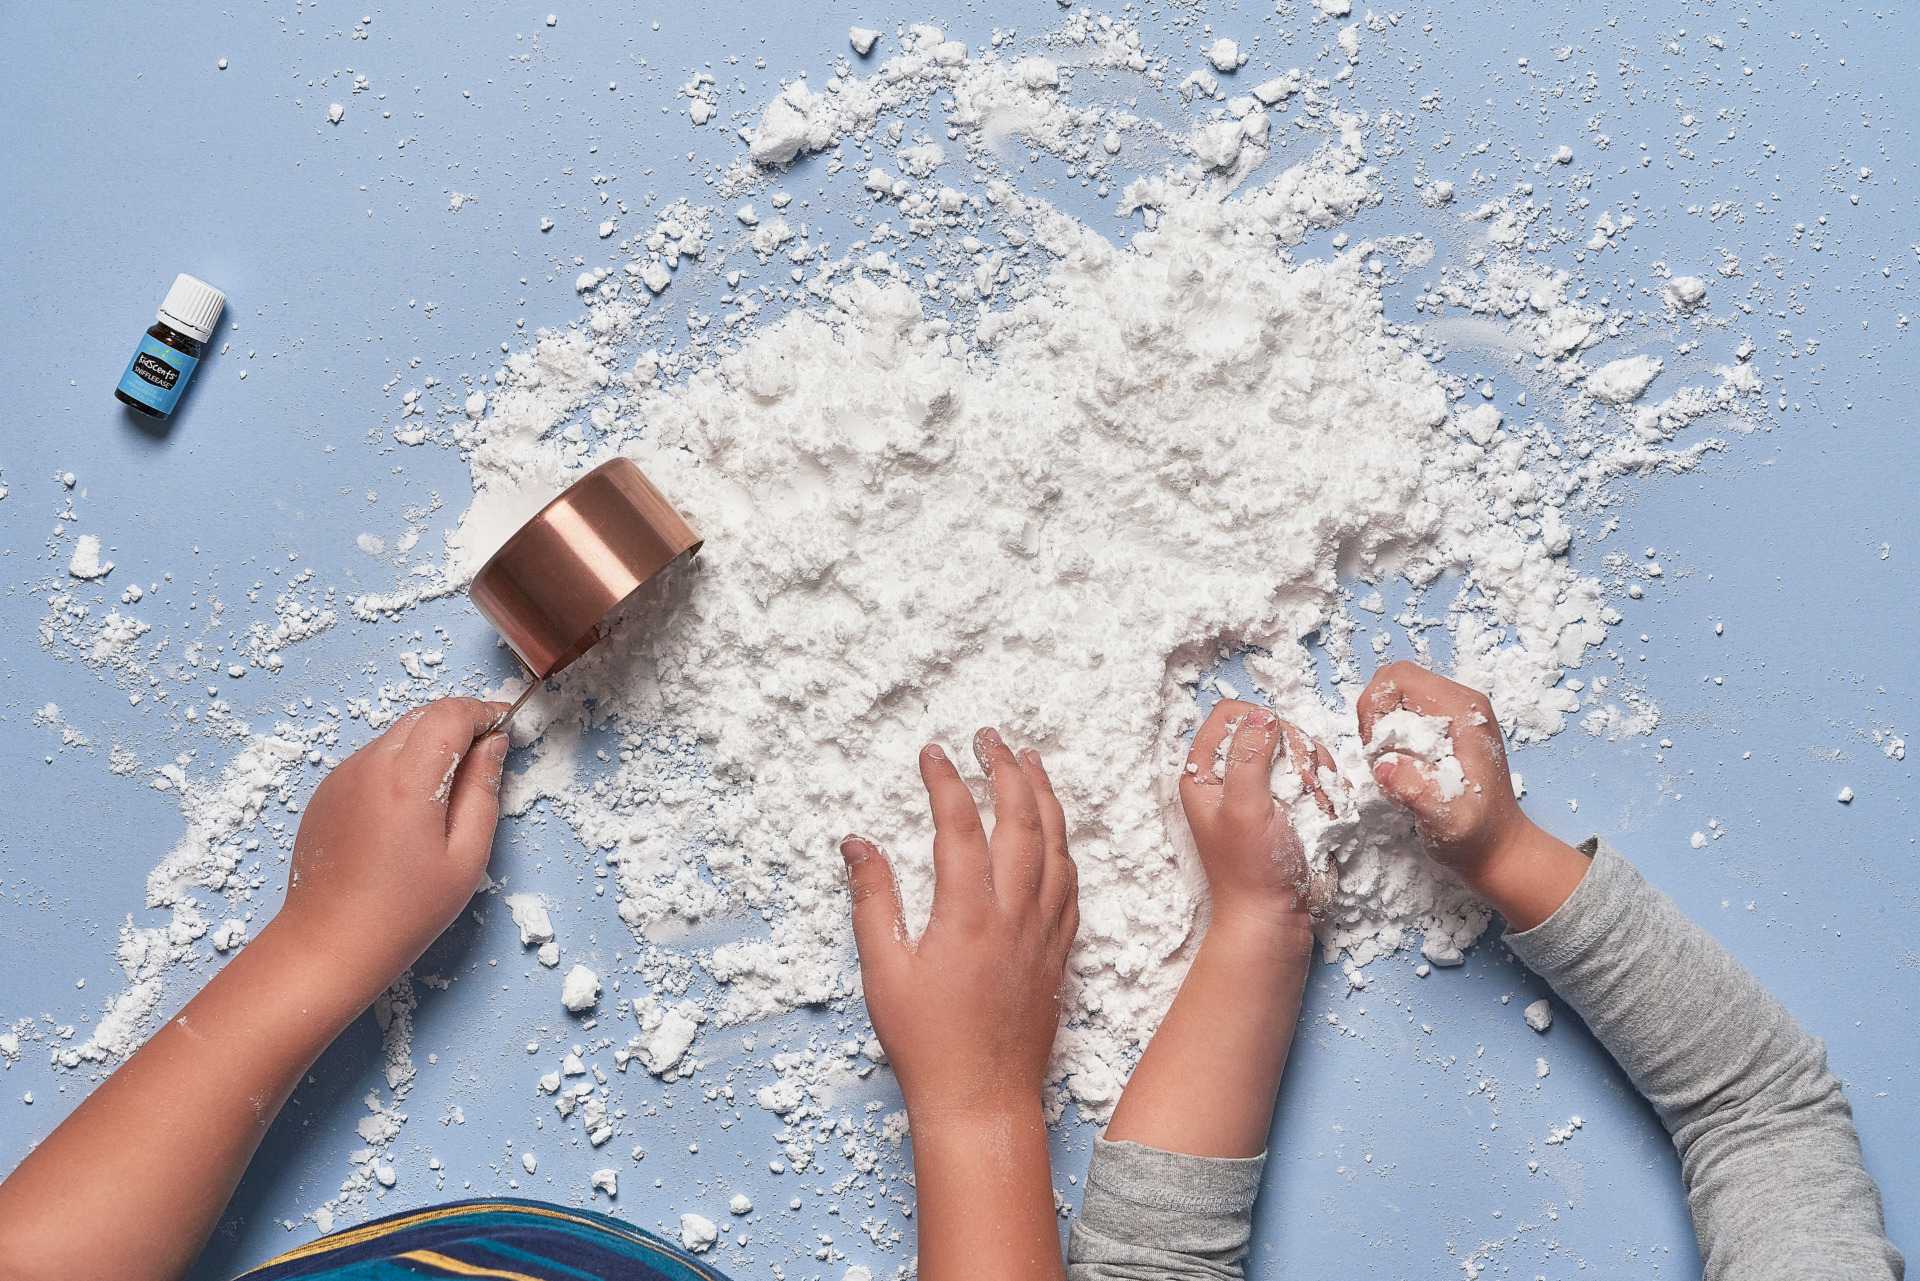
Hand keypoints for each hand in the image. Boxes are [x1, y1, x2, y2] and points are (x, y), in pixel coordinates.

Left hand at [274, 697, 509, 997]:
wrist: (329, 943)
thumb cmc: (403, 911)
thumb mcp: (466, 855)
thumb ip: (483, 790)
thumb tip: (493, 745)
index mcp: (408, 780)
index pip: (451, 713)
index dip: (484, 712)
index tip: (505, 725)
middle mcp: (369, 767)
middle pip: (422, 715)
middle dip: (458, 724)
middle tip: (485, 756)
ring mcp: (342, 777)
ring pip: (396, 736)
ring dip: (428, 745)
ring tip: (447, 792)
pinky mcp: (327, 792)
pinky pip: (371, 760)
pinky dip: (399, 766)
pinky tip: (410, 809)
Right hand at [840, 729, 1077, 1122]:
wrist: (983, 1100)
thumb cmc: (927, 1044)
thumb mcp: (884, 972)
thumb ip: (873, 901)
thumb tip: (858, 844)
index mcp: (967, 914)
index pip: (961, 826)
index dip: (946, 781)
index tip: (933, 752)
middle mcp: (1014, 915)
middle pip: (1021, 821)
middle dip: (1005, 769)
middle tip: (988, 737)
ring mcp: (1044, 932)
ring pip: (1056, 846)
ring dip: (1044, 797)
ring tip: (1030, 762)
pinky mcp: (1059, 952)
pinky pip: (1070, 884)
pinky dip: (1063, 846)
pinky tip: (1054, 833)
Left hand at [1178, 700, 1332, 935]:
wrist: (1275, 916)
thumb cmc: (1251, 870)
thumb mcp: (1244, 809)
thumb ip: (1249, 757)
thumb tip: (1263, 715)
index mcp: (1205, 773)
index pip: (1231, 715)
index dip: (1259, 724)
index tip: (1276, 752)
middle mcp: (1234, 775)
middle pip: (1276, 728)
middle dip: (1295, 758)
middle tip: (1296, 793)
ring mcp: (1266, 788)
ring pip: (1304, 751)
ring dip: (1315, 780)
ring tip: (1308, 813)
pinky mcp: (1294, 803)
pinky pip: (1321, 777)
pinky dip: (1327, 796)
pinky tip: (1320, 821)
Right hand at [1358, 661, 1585, 931]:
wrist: (1498, 849)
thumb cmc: (1476, 836)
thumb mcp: (1447, 820)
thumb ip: (1418, 791)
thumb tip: (1384, 765)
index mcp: (1464, 712)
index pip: (1401, 678)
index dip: (1374, 707)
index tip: (1375, 748)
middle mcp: (1461, 704)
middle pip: (1395, 681)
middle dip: (1373, 716)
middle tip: (1378, 758)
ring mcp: (1454, 714)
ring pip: (1396, 696)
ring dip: (1379, 728)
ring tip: (1389, 765)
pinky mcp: (1445, 728)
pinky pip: (1403, 714)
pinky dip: (1389, 737)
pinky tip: (1399, 767)